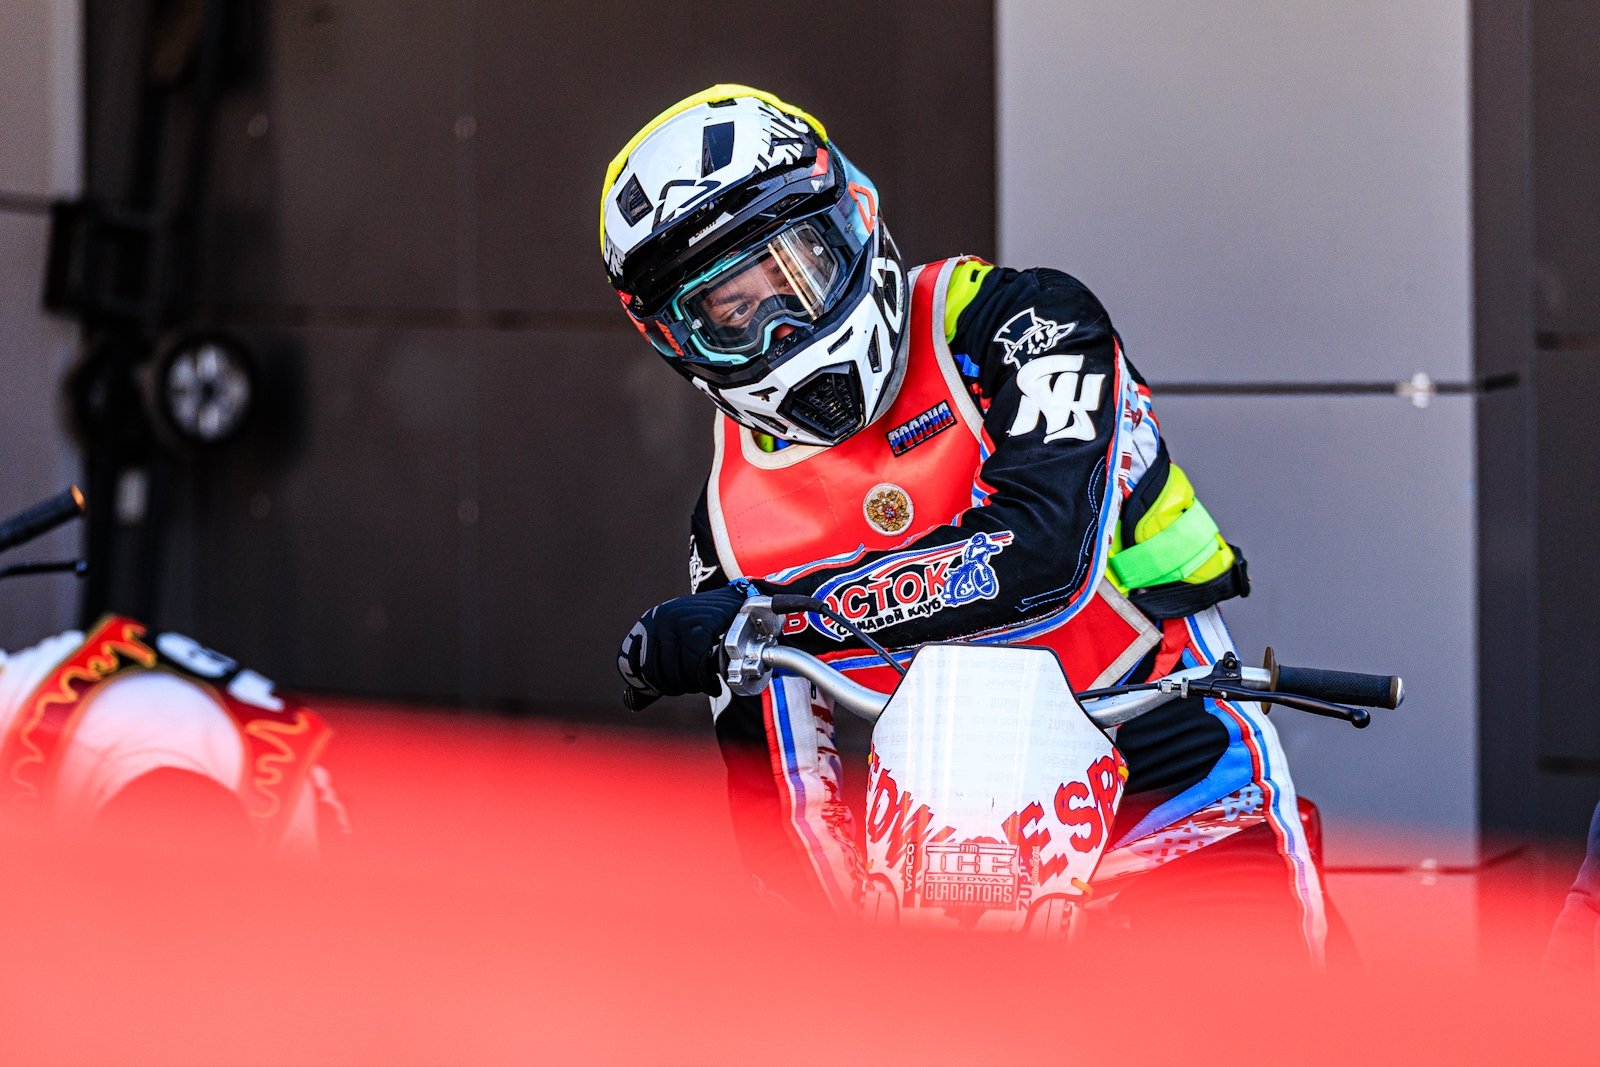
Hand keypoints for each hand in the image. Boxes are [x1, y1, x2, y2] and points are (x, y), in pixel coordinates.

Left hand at [617, 584, 750, 698]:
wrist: (739, 604)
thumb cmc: (706, 628)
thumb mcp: (674, 641)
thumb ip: (655, 667)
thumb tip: (632, 702)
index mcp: (648, 623)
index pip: (630, 666)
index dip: (646, 685)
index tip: (665, 689)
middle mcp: (659, 620)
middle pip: (654, 673)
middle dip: (674, 686)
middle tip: (691, 685)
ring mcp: (679, 622)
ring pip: (676, 672)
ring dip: (692, 685)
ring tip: (703, 682)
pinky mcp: (702, 627)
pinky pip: (697, 668)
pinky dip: (706, 683)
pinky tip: (713, 684)